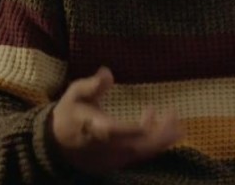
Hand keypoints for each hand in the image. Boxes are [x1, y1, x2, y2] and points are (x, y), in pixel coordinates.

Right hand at [50, 67, 183, 173]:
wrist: (56, 143)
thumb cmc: (70, 114)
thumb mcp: (75, 95)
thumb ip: (91, 85)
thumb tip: (107, 72)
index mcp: (94, 130)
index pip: (114, 131)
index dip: (133, 126)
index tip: (152, 111)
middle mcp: (105, 148)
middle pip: (136, 146)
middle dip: (160, 132)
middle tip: (175, 114)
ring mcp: (112, 158)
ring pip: (142, 153)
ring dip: (162, 138)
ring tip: (178, 124)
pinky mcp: (117, 162)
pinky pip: (139, 155)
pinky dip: (154, 143)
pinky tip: (160, 126)